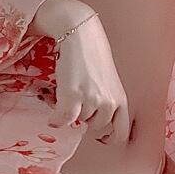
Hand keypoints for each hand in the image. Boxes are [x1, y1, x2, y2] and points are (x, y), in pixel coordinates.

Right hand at [49, 15, 131, 144]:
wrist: (79, 35)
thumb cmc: (91, 56)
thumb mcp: (107, 81)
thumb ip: (106, 102)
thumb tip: (90, 121)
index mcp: (120, 99)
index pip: (121, 133)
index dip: (109, 138)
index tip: (101, 138)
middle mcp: (109, 102)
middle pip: (94, 128)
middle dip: (85, 118)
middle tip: (78, 101)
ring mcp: (92, 100)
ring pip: (78, 121)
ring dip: (71, 112)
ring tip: (69, 93)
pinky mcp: (74, 96)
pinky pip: (64, 120)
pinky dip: (56, 120)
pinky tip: (53, 116)